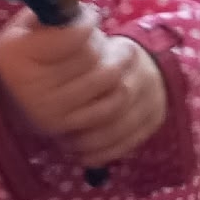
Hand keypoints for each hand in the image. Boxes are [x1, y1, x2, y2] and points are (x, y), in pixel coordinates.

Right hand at [0, 6, 105, 140]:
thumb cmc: (23, 50)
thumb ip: (50, 10)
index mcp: (16, 55)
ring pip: (107, 78)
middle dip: (101, 40)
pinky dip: (118, 88)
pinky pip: (110, 105)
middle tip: (99, 37)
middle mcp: (30, 86)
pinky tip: (112, 78)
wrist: (6, 96)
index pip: (74, 35)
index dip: (89, 19)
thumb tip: (80, 2)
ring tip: (113, 52)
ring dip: (116, 61)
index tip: (90, 15)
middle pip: (92, 56)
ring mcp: (49, 109)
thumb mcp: (25, 24)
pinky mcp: (66, 126)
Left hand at [58, 30, 172, 165]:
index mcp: (127, 52)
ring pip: (124, 129)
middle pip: (116, 107)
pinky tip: (85, 157)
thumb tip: (44, 46)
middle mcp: (146, 76)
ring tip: (69, 148)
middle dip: (85, 127)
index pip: (107, 78)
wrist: (137, 59)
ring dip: (94, 144)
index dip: (80, 100)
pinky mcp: (156, 118)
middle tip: (60, 137)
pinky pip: (132, 142)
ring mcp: (154, 98)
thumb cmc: (99, 54)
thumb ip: (66, 44)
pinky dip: (106, 153)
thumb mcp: (83, 42)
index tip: (55, 112)